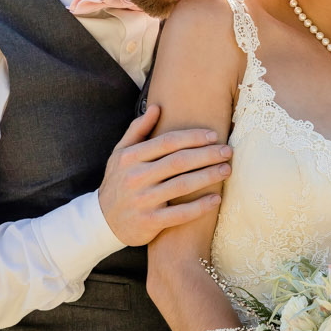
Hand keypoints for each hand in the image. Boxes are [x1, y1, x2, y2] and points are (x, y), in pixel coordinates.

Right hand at [100, 105, 232, 246]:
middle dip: (207, 155)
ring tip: (227, 170)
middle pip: (179, 161)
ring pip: (182, 185)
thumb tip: (157, 107)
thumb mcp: (120, 154)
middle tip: (227, 151)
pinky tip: (216, 200)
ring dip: (209, 177)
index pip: (167, 142)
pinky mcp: (149, 222)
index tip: (213, 136)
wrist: (103, 221)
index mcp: (130, 157)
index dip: (193, 137)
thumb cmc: (118, 181)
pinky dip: (200, 206)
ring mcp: (142, 201)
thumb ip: (137, 130)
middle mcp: (135, 177)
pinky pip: (180, 214)